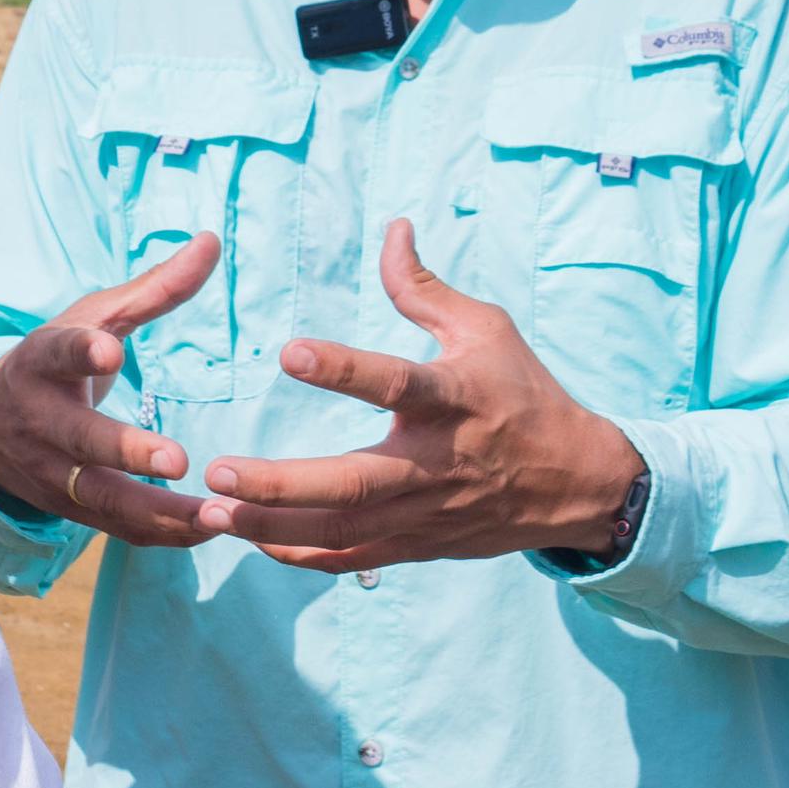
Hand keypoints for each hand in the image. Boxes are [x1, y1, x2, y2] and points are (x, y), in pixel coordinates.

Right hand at [0, 234, 219, 547]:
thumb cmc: (57, 358)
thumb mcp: (95, 316)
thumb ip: (155, 288)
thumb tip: (212, 240)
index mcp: (43, 359)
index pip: (59, 352)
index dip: (82, 352)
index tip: (110, 351)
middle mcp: (40, 419)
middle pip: (80, 440)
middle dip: (126, 451)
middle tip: (176, 460)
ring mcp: (48, 471)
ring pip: (102, 498)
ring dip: (160, 512)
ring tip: (216, 515)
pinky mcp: (66, 508)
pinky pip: (115, 528)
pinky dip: (161, 534)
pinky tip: (209, 530)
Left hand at [193, 221, 643, 571]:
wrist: (575, 483)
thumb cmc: (524, 394)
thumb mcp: (487, 329)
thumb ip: (425, 288)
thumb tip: (391, 230)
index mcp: (453, 398)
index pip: (394, 383)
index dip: (342, 369)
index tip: (287, 351)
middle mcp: (435, 462)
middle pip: (352, 483)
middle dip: (281, 483)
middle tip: (219, 470)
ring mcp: (423, 512)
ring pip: (341, 530)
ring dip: (272, 525)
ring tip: (212, 511)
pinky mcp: (417, 544)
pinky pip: (350, 558)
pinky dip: (300, 554)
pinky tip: (252, 539)